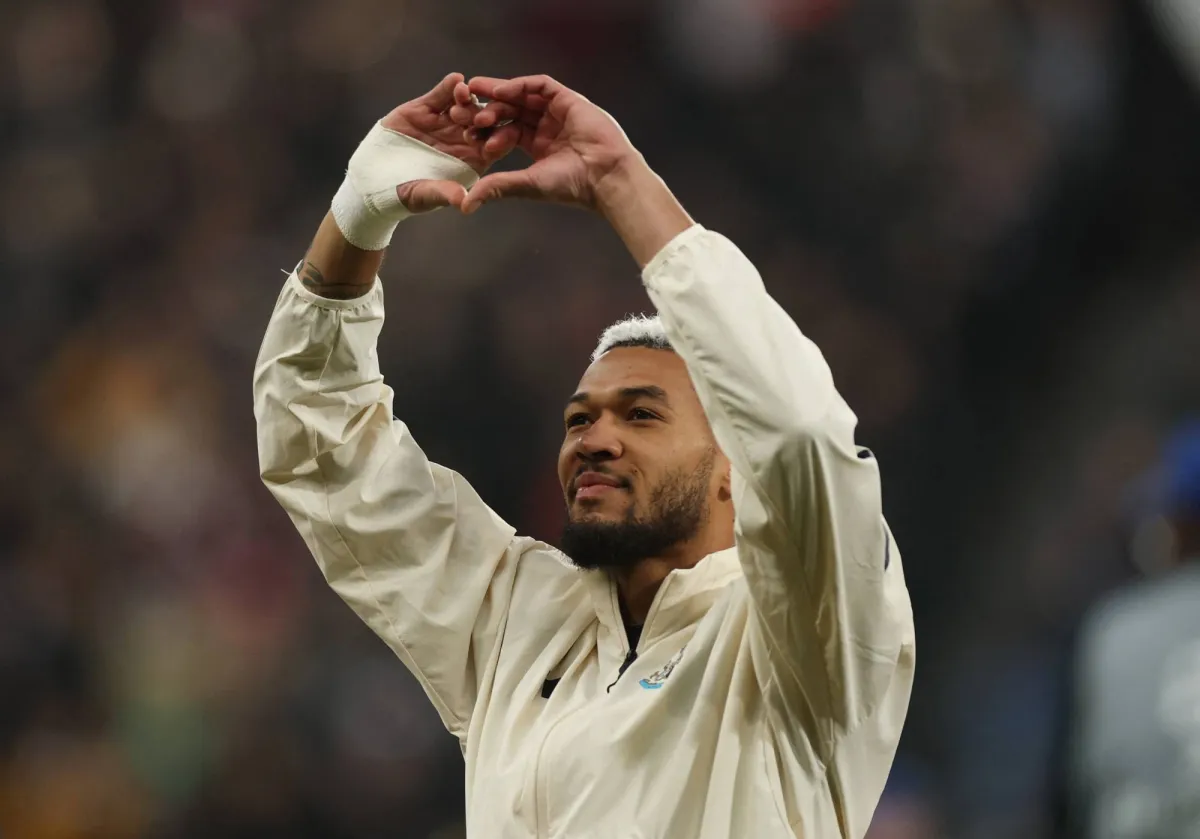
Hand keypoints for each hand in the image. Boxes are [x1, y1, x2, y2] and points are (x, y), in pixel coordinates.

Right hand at [381, 73, 519, 212]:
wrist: (373, 176)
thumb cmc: (404, 193)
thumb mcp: (424, 195)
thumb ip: (444, 193)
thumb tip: (463, 202)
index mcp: (473, 160)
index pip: (494, 148)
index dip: (499, 142)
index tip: (501, 138)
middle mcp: (464, 138)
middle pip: (483, 122)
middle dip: (485, 117)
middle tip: (483, 115)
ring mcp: (447, 121)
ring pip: (464, 105)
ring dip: (467, 99)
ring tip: (464, 95)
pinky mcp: (428, 107)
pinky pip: (441, 95)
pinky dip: (448, 87)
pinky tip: (455, 80)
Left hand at [459, 75, 638, 213]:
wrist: (603, 176)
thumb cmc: (570, 185)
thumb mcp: (527, 183)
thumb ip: (497, 187)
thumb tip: (464, 205)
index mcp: (536, 145)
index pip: (505, 131)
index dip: (485, 130)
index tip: (464, 131)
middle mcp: (545, 126)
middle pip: (510, 110)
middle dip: (486, 108)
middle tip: (463, 109)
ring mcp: (557, 111)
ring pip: (521, 95)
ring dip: (498, 93)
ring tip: (475, 92)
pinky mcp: (567, 99)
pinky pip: (540, 85)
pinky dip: (519, 85)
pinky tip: (500, 91)